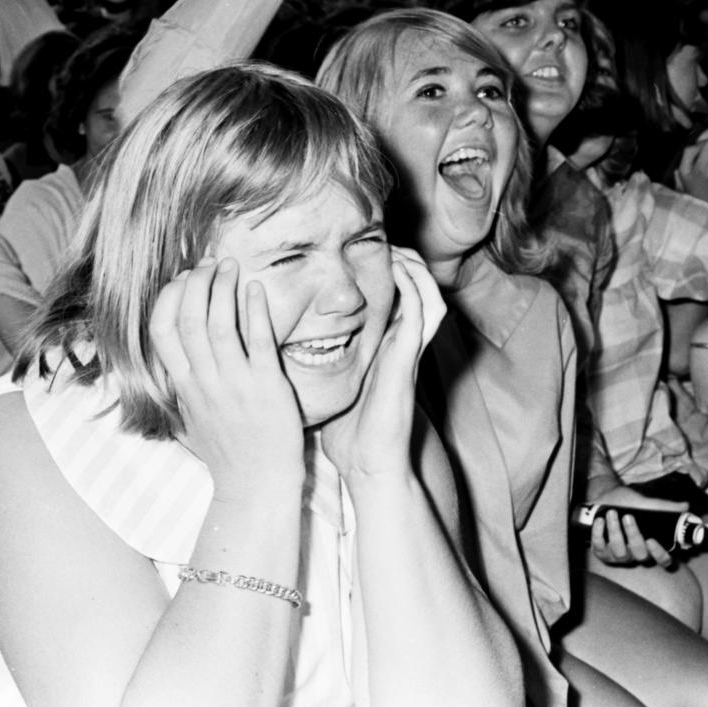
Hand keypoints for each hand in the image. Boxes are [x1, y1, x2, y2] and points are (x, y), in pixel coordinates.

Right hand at [149, 258, 304, 500]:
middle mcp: (204, 381)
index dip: (169, 298)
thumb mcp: (194, 416)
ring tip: (232, 267)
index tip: (183, 279)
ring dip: (224, 288)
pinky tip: (256, 289)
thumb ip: (187, 386)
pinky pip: (258, 339)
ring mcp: (234, 383)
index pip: (161, 331)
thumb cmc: (228, 453)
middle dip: (197, 283)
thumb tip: (182, 362)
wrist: (255, 485)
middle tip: (211, 264)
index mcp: (184, 386)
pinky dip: (255, 310)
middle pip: (189, 318)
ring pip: (219, 323)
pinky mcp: (266, 386)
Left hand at [322, 248, 444, 482]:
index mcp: (381, 351)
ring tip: (397, 247)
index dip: (385, 275)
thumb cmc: (350, 436)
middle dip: (405, 262)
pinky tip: (401, 269)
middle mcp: (398, 347)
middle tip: (384, 240)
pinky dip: (415, 288)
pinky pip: (421, 313)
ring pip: (426, 295)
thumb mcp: (330, 391)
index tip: (362, 251)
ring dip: (414, 268)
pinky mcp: (408, 359)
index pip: (391, 301)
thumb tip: (280, 355)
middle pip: (415, 291)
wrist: (369, 466)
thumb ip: (315, 371)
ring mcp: (406, 352)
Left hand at [585, 486, 687, 567]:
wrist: (603, 498)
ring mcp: (617, 555)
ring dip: (615, 531)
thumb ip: (664, 507)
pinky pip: (599, 548)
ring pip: (619, 551)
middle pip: (640, 555)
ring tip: (612, 513)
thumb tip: (686, 506)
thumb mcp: (645, 504)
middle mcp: (635, 555)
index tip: (652, 540)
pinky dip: (598, 534)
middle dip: (633, 535)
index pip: (663, 561)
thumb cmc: (626, 504)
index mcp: (650, 546)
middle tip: (628, 516)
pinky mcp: (601, 551)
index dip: (660, 555)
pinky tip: (600, 521)